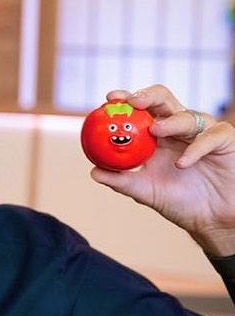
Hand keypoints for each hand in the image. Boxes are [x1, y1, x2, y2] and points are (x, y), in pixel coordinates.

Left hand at [89, 85, 234, 255]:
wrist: (211, 219)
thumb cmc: (178, 201)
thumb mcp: (145, 191)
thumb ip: (121, 181)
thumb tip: (93, 172)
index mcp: (156, 134)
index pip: (140, 108)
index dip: (125, 99)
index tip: (109, 98)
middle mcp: (178, 127)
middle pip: (163, 100)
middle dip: (147, 95)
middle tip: (133, 102)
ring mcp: (202, 131)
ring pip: (187, 116)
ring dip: (170, 122)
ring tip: (156, 130)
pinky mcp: (225, 140)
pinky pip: (211, 137)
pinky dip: (196, 148)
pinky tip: (182, 163)